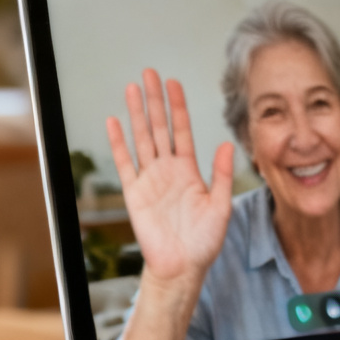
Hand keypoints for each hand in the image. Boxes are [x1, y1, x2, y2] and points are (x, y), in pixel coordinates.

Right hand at [107, 68, 233, 294]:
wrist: (183, 266)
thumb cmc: (204, 240)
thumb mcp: (221, 205)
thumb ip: (221, 174)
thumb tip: (225, 144)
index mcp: (189, 169)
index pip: (182, 130)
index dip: (178, 106)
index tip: (174, 83)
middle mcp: (168, 169)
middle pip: (159, 127)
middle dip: (155, 100)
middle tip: (150, 73)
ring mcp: (149, 179)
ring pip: (142, 139)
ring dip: (137, 113)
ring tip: (132, 88)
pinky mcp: (134, 193)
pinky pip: (124, 164)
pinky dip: (118, 143)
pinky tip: (114, 122)